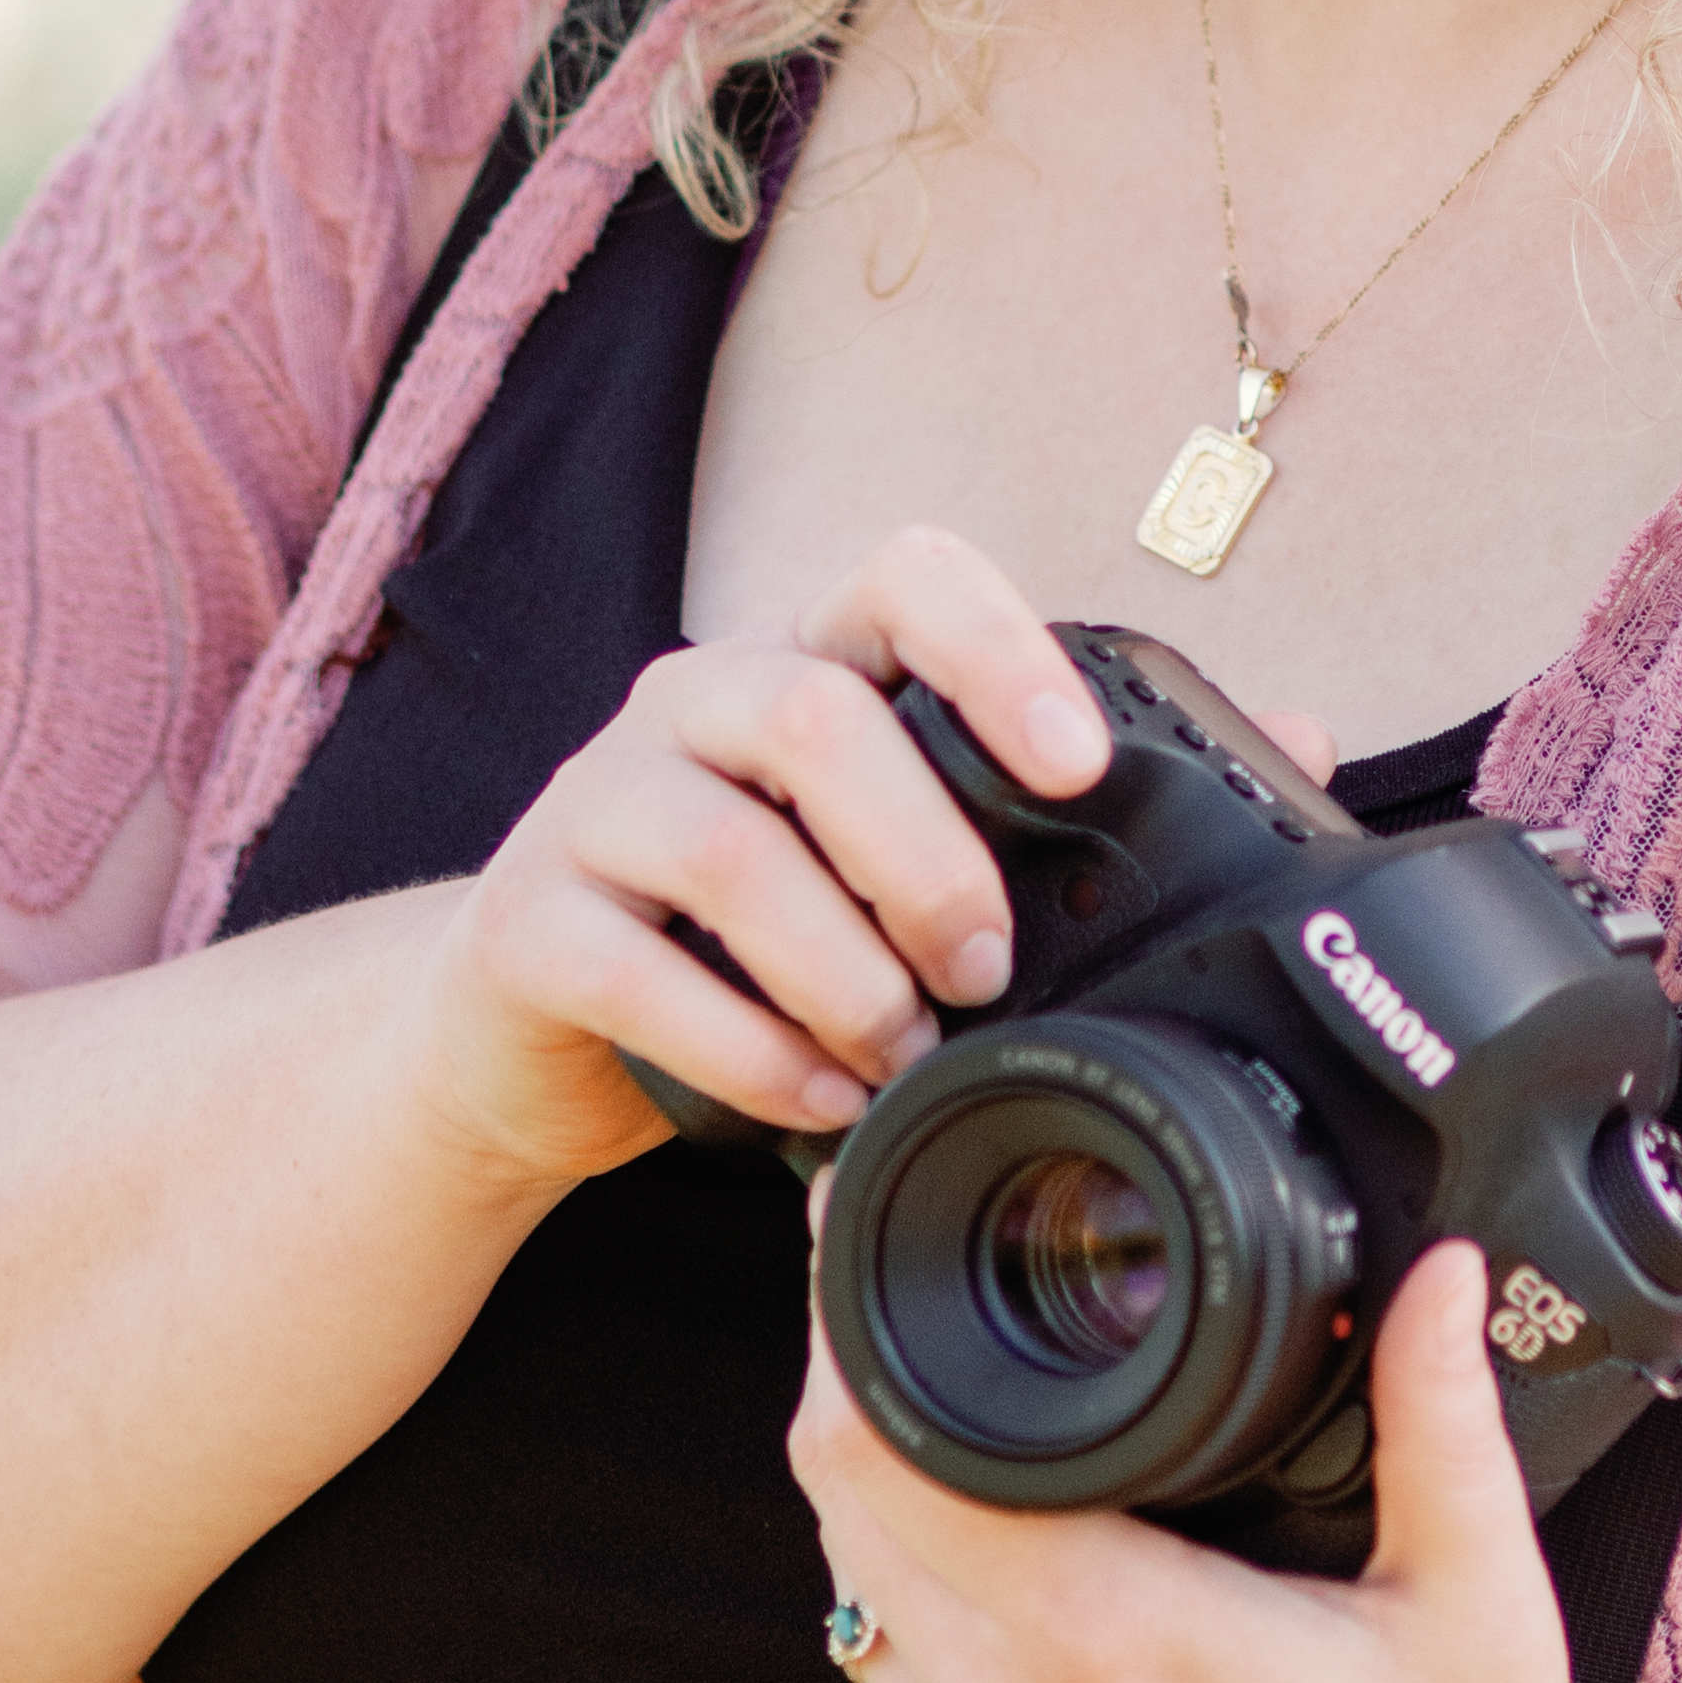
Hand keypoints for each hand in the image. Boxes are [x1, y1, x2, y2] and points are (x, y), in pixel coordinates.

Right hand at [396, 527, 1108, 1210]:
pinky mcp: (524, 924)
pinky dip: (753, 1055)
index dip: (997, 652)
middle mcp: (690, 701)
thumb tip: (1157, 864)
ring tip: (902, 1055)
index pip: (901, 580)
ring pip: (732, 850)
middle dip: (927, 858)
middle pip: (817, 716)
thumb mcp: (856, 864)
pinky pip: (639, 976)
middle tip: (984, 970)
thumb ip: (963, 842)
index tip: (1079, 767)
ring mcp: (594, 803)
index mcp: (796, 659)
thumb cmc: (738, 942)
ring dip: (846, 974)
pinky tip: (818, 1102)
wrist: (531, 1040)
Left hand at [791, 1231, 1681, 1682]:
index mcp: (1111, 1640)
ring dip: (885, 1509)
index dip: (853, 1331)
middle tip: (913, 1299)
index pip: (886, 1451)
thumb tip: (1444, 1264)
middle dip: (862, 1392)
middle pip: (844, 1507)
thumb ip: (1440, 1408)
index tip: (874, 1245)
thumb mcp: (1478, 1589)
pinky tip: (994, 1568)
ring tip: (963, 1425)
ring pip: (854, 1601)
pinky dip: (916, 1617)